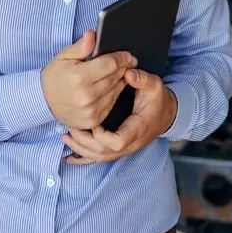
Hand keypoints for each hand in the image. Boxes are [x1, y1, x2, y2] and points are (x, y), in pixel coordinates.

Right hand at [40, 29, 136, 130]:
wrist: (43, 100)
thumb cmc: (55, 76)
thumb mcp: (64, 57)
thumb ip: (81, 46)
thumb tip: (92, 34)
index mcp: (78, 76)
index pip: (110, 64)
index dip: (122, 58)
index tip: (128, 55)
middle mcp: (86, 95)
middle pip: (115, 77)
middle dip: (123, 68)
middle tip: (127, 62)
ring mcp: (90, 110)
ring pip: (116, 91)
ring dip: (120, 81)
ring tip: (119, 73)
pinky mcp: (93, 120)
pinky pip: (111, 104)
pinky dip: (114, 94)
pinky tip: (111, 87)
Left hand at [61, 68, 177, 164]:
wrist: (166, 114)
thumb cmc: (157, 100)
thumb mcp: (154, 86)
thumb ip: (142, 79)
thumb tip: (129, 73)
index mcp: (137, 128)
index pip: (118, 142)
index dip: (103, 136)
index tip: (94, 123)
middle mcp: (130, 143)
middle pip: (104, 152)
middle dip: (85, 142)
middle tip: (70, 127)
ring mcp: (124, 148)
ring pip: (100, 157)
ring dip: (81, 149)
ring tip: (65, 136)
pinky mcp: (119, 149)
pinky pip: (100, 159)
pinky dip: (83, 159)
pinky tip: (69, 158)